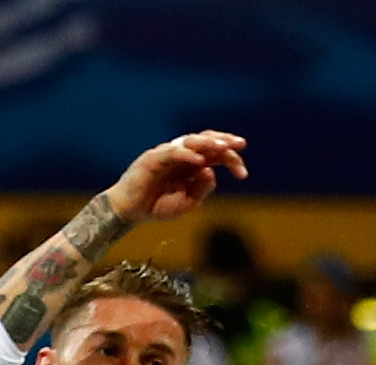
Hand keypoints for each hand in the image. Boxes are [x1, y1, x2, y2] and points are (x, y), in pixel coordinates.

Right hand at [107, 132, 246, 224]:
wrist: (131, 211)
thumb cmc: (159, 205)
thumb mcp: (188, 202)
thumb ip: (202, 189)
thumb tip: (212, 172)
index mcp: (193, 165)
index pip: (216, 155)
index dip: (232, 160)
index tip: (243, 174)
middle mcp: (182, 155)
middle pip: (206, 141)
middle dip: (224, 141)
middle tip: (240, 144)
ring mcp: (168, 154)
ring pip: (190, 141)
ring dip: (208, 142)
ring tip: (223, 147)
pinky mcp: (153, 158)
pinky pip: (172, 152)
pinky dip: (186, 154)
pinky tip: (199, 160)